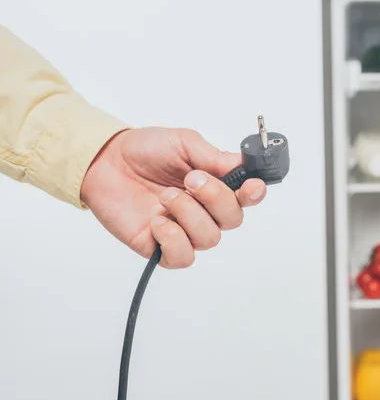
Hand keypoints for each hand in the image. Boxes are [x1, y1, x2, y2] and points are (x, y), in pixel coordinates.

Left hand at [80, 127, 266, 267]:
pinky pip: (183, 256)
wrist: (105, 161)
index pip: (247, 198)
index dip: (254, 195)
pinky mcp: (160, 247)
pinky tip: (158, 220)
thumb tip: (242, 165)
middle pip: (233, 220)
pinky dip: (174, 238)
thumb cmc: (145, 151)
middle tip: (192, 180)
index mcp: (216, 185)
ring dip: (189, 214)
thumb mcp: (184, 143)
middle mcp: (205, 211)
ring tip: (166, 196)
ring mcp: (184, 230)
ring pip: (210, 238)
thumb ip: (214, 157)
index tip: (251, 187)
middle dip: (216, 198)